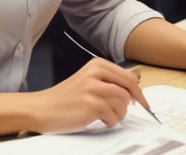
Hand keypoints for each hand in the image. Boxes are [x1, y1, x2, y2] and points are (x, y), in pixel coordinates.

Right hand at [30, 57, 148, 133]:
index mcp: (96, 64)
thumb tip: (135, 85)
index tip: (142, 102)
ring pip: (124, 102)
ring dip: (119, 113)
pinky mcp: (91, 105)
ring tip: (106, 115)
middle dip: (133, 103)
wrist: (43, 108)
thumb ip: (109, 80)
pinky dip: (110, 121)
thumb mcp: (88, 80)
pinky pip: (114, 115)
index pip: (129, 76)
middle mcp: (95, 73)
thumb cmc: (65, 97)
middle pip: (130, 88)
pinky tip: (100, 120)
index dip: (138, 91)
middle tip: (127, 110)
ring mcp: (93, 88)